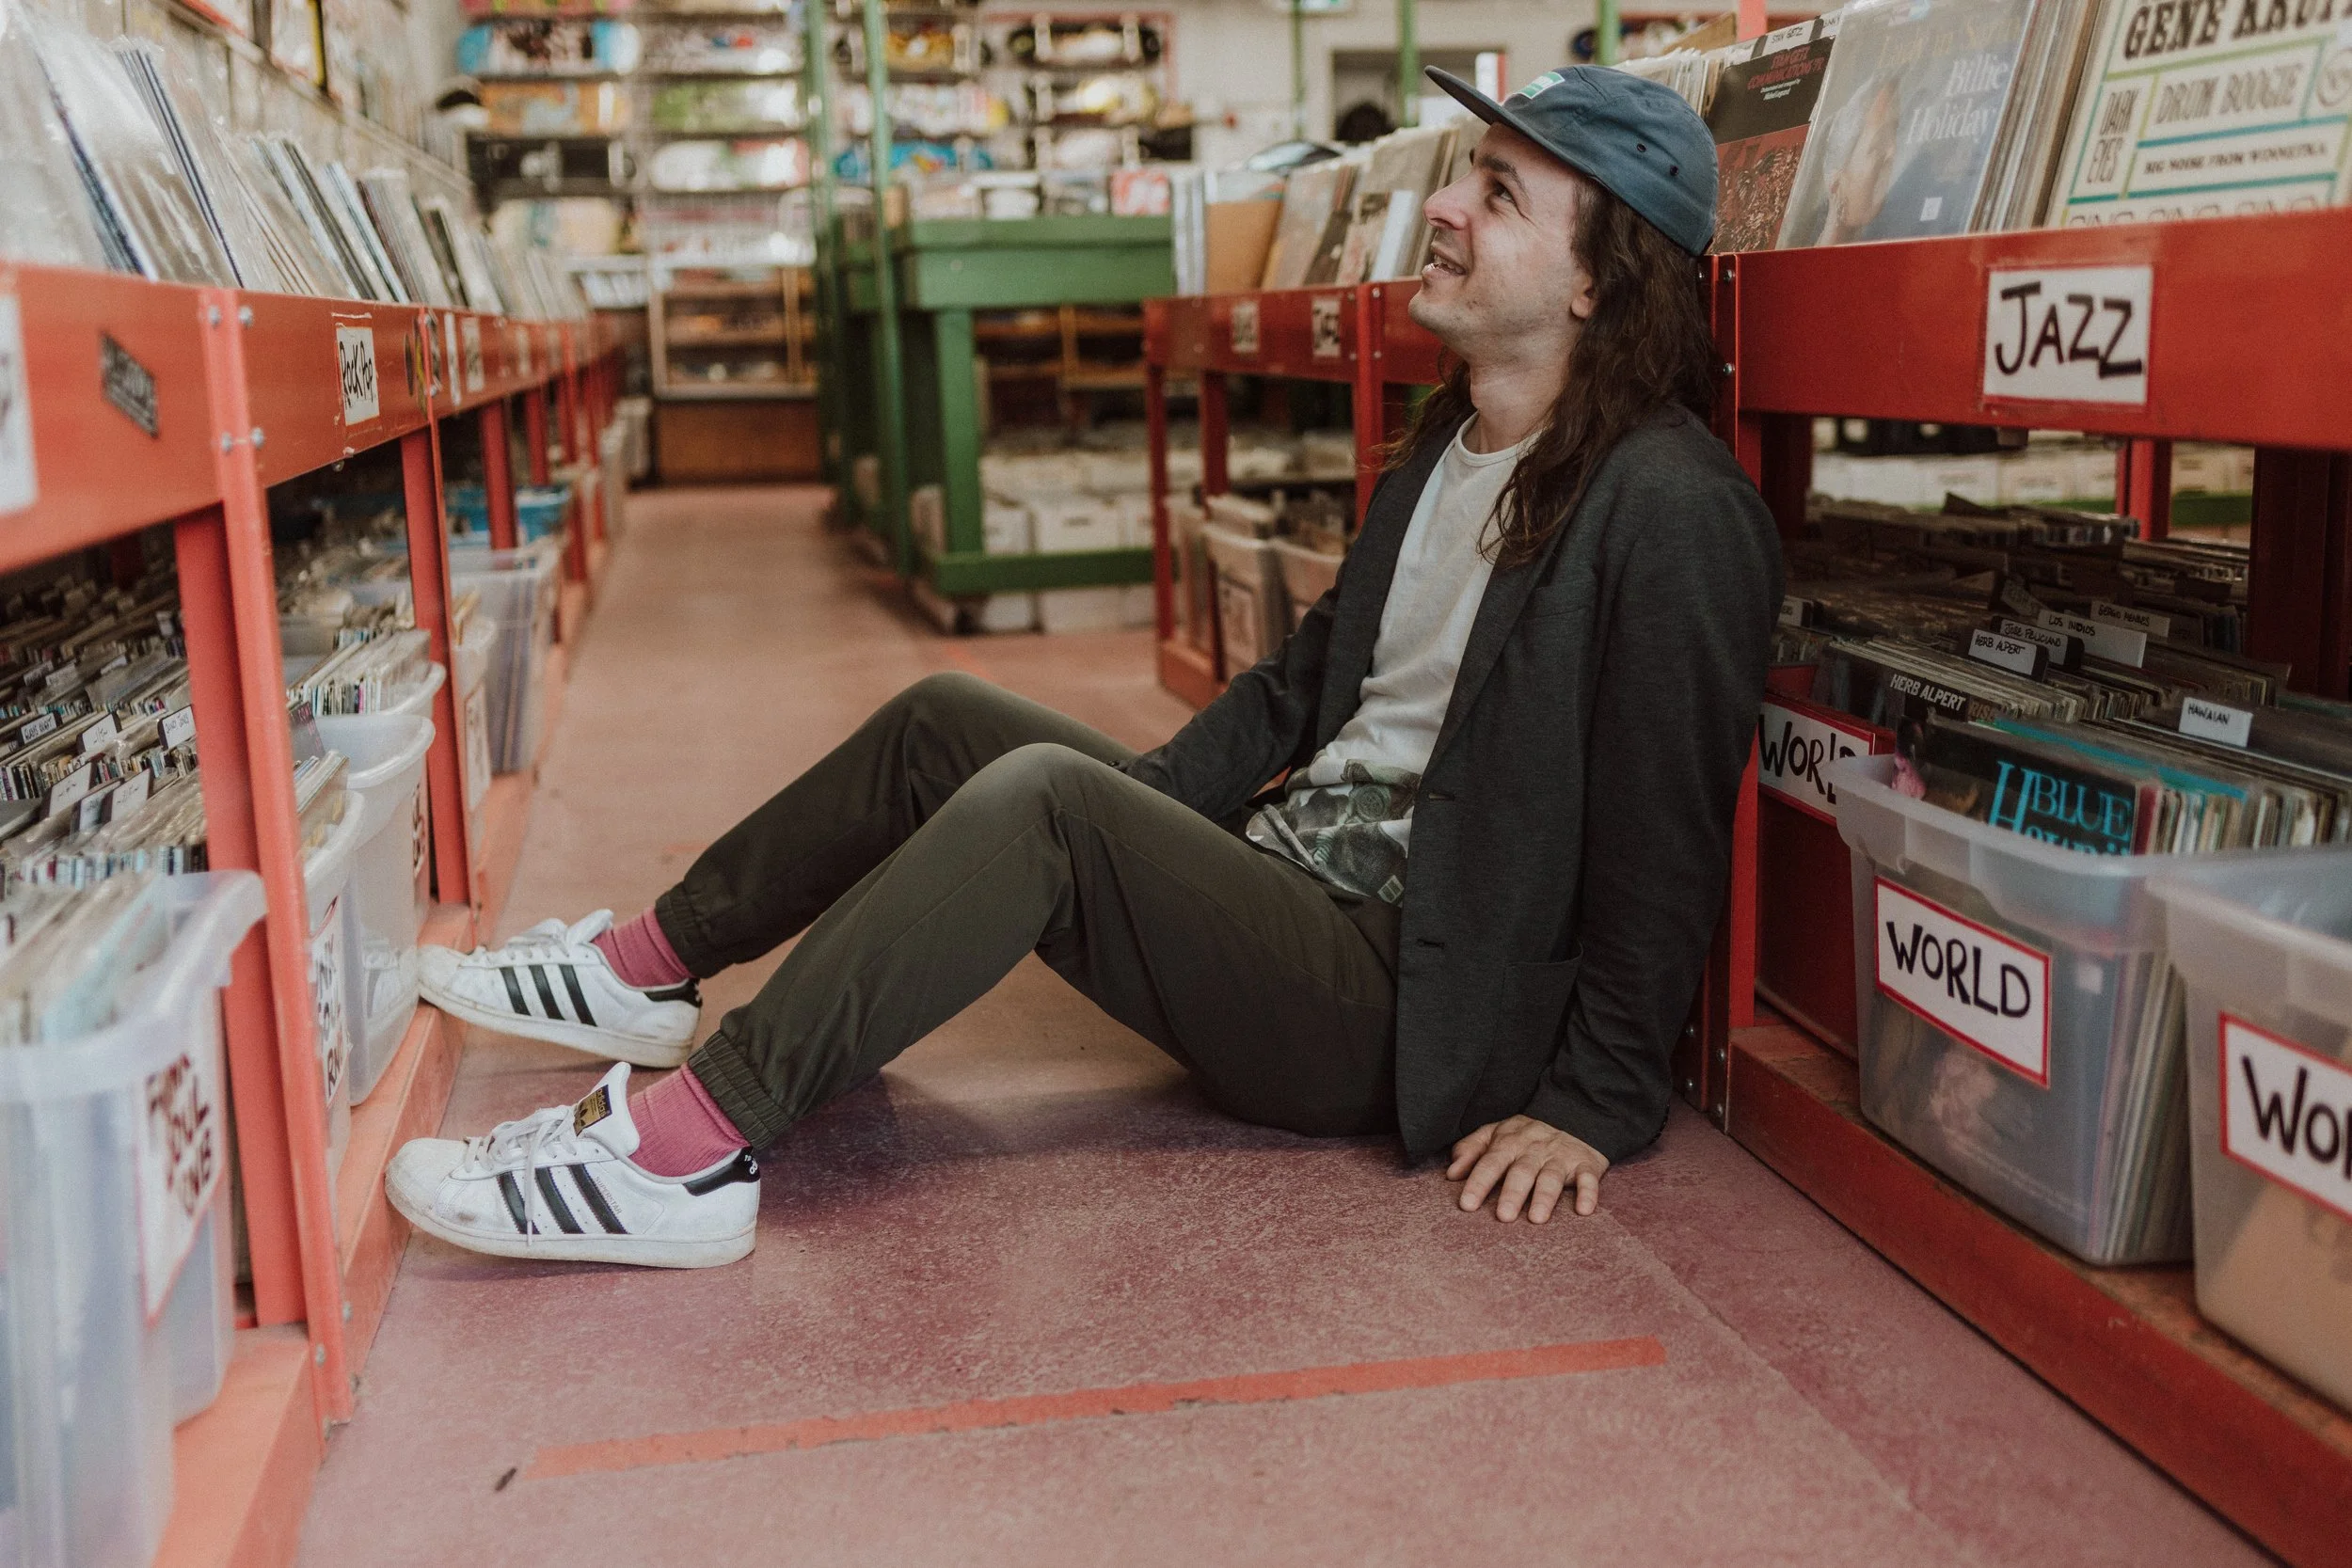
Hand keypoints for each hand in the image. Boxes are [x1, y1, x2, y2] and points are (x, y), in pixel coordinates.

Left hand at [1446, 1115, 1608, 1222]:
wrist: (1572, 1114)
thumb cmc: (1526, 1135)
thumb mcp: (1496, 1134)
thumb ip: (1472, 1150)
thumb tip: (1451, 1173)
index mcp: (1509, 1142)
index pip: (1490, 1162)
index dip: (1478, 1183)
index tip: (1466, 1205)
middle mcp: (1534, 1150)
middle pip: (1521, 1172)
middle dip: (1512, 1194)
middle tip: (1503, 1216)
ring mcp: (1561, 1157)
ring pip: (1551, 1177)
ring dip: (1544, 1197)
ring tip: (1536, 1219)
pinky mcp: (1586, 1165)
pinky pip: (1588, 1179)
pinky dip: (1588, 1194)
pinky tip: (1584, 1210)